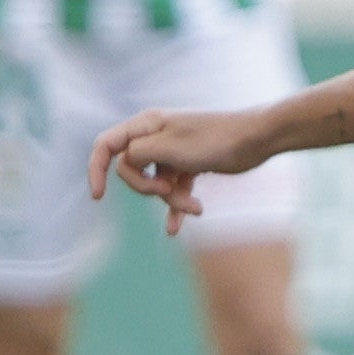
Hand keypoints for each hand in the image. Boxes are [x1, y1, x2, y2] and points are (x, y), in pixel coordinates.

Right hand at [90, 106, 269, 223]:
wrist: (257, 141)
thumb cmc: (214, 140)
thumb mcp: (168, 149)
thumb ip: (137, 155)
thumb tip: (124, 162)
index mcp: (147, 125)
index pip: (106, 145)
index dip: (96, 169)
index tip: (98, 196)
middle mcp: (157, 135)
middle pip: (131, 170)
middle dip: (147, 189)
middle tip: (167, 191)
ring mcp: (173, 151)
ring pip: (156, 184)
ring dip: (171, 200)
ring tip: (195, 208)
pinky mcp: (190, 165)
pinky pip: (174, 190)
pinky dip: (177, 206)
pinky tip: (175, 229)